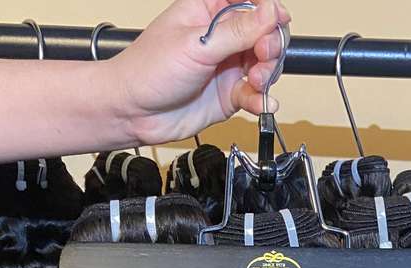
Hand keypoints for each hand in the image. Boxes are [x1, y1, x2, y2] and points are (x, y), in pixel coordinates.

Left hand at [106, 0, 290, 145]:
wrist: (134, 112)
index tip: (277, 20)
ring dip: (268, 73)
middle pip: (264, 33)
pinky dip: (262, 100)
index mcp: (209, 9)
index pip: (251, 0)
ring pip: (265, 64)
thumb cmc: (149, 70)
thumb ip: (237, 30)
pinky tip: (261, 103)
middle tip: (264, 56)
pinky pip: (255, 95)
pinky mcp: (229, 95)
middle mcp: (222, 36)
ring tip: (258, 82)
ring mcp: (227, 66)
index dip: (268, 9)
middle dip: (271, 44)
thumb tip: (270, 12)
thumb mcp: (196, 45)